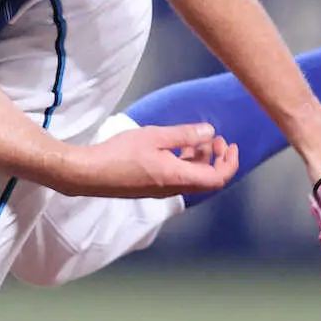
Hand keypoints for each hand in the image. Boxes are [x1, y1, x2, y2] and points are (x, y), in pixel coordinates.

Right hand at [56, 123, 238, 197]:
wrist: (90, 173)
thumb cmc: (121, 153)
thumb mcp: (155, 137)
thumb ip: (184, 135)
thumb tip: (209, 131)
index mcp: (179, 177)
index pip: (218, 178)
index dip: (230, 163)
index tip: (230, 144)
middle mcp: (173, 188)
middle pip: (207, 179)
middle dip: (216, 158)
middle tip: (215, 138)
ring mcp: (161, 190)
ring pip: (191, 178)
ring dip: (199, 159)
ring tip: (196, 139)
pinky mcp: (149, 187)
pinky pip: (177, 177)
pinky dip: (184, 162)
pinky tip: (175, 147)